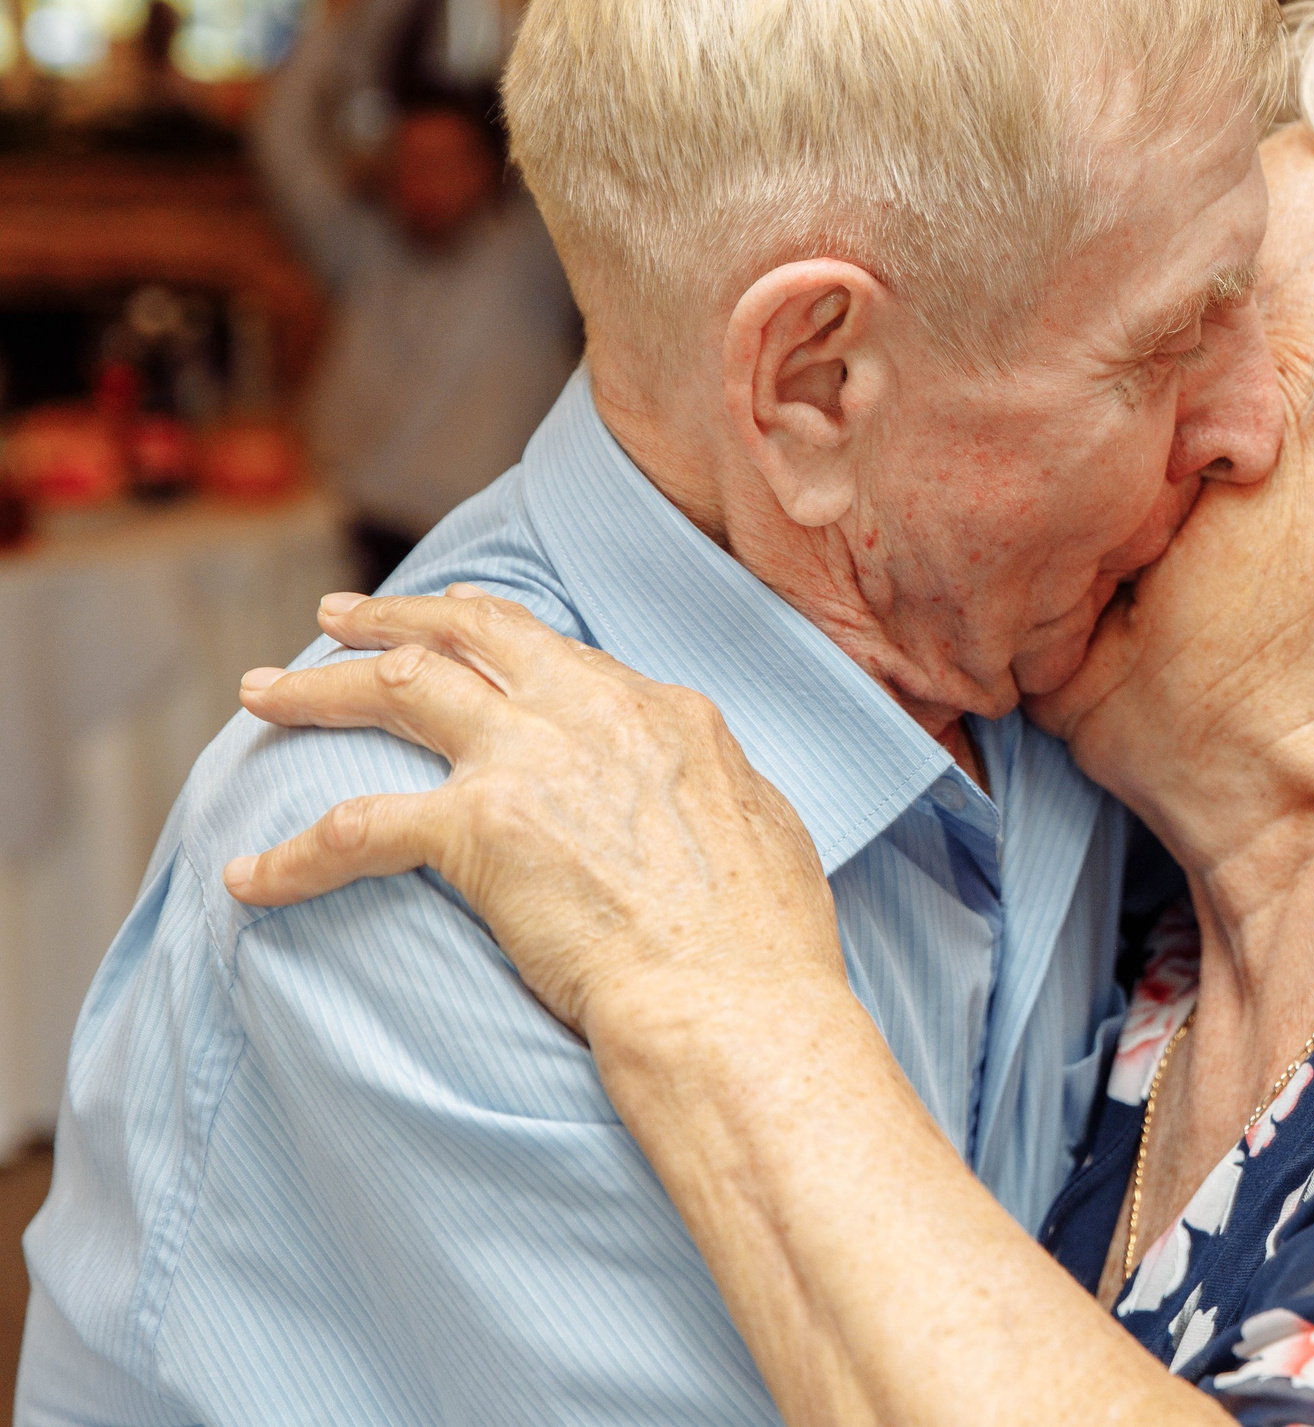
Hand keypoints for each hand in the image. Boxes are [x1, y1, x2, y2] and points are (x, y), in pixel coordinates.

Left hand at [224, 588, 842, 1038]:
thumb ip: (715, 785)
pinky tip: (248, 878)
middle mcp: (591, 713)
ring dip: (319, 686)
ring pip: (398, 688)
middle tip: (338, 614)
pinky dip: (292, 856)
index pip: (556, 651)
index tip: (453, 624)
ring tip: (262, 692)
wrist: (733, 997)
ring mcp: (530, 763)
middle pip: (470, 634)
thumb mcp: (764, 825)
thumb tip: (702, 786)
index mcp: (663, 710)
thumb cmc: (766, 942)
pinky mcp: (478, 829)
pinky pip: (354, 829)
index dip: (492, 631)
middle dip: (393, 616)